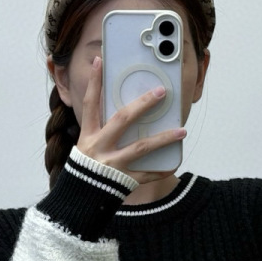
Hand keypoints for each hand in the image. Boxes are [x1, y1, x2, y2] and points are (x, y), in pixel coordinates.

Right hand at [75, 55, 186, 181]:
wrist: (79, 199)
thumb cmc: (87, 167)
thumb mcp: (87, 144)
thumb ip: (102, 127)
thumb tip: (126, 108)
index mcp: (88, 135)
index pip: (90, 103)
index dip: (93, 82)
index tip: (99, 61)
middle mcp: (99, 147)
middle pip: (122, 120)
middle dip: (143, 104)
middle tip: (161, 92)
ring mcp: (112, 164)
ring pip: (141, 147)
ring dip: (163, 138)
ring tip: (182, 131)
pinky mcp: (124, 180)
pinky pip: (147, 175)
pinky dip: (162, 170)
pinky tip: (175, 163)